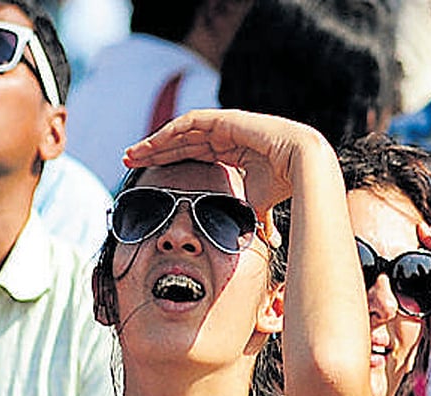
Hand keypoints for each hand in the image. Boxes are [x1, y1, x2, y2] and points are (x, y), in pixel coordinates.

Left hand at [123, 109, 336, 240]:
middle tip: (128, 161)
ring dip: (155, 142)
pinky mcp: (225, 119)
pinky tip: (152, 144)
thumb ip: (247, 216)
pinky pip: (190, 123)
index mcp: (231, 152)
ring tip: (133, 153)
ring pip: (181, 131)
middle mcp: (226, 136)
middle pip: (181, 142)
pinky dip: (170, 133)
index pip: (192, 154)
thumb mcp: (253, 205)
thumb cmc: (283, 186)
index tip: (146, 173)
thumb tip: (261, 241)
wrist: (302, 167)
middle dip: (153, 151)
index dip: (168, 161)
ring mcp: (226, 125)